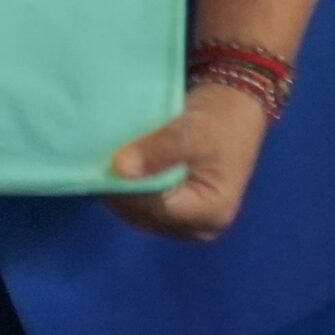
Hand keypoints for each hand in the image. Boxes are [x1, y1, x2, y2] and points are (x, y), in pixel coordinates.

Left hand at [104, 83, 271, 241]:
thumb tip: (120, 170)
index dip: (126, 188)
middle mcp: (201, 227)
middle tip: (97, 163)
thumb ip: (155, 153)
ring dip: (121, 192)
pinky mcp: (179, 211)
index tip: (103, 166)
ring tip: (105, 165)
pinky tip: (118, 171)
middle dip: (120, 191)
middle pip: (146, 215)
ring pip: (140, 214)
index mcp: (211, 211)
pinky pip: (145, 207)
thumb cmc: (219, 119)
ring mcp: (189, 222)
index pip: (156, 208)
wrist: (236, 107)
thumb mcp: (189, 132)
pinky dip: (130, 190)